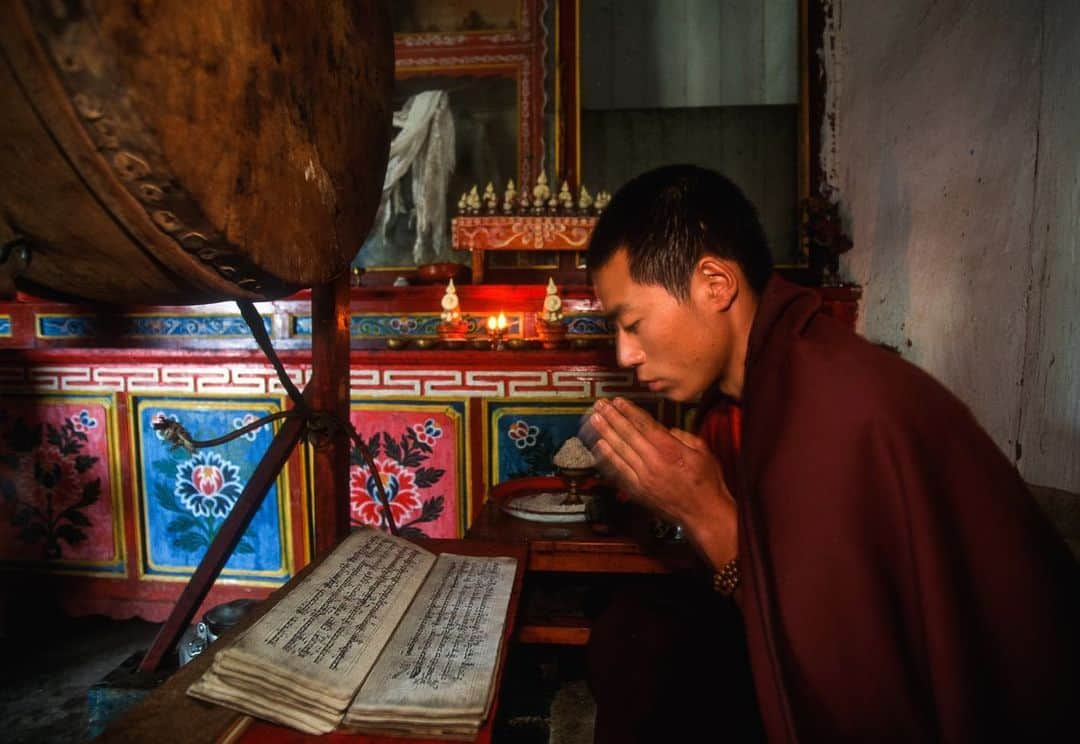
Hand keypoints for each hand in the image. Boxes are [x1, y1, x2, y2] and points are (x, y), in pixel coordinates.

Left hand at [585, 398, 737, 568]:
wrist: (703, 515)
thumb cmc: (706, 483)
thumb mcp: (703, 452)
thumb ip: (683, 436)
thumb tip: (666, 430)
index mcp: (670, 450)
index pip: (644, 425)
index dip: (629, 411)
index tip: (617, 401)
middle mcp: (653, 462)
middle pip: (628, 435)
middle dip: (612, 418)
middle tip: (599, 405)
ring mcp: (643, 478)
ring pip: (620, 451)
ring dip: (605, 434)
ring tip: (594, 420)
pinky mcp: (637, 491)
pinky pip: (619, 470)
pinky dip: (608, 457)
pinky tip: (599, 446)